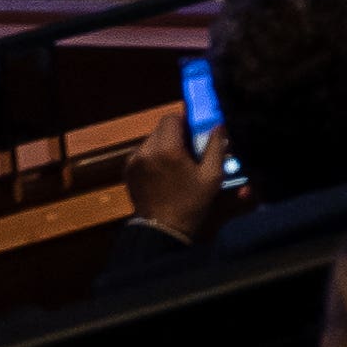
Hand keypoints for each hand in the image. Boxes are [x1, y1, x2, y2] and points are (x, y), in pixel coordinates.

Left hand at [122, 105, 233, 244]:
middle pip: (161, 128)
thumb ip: (215, 146)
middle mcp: (146, 149)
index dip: (185, 121)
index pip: (172, 117)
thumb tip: (218, 125)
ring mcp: (134, 160)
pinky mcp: (128, 170)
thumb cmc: (191, 202)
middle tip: (188, 149)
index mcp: (167, 148)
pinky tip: (162, 172)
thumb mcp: (212, 176)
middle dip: (176, 133)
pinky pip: (143, 152)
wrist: (163, 229)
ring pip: (151, 139)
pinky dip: (153, 156)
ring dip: (164, 144)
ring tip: (174, 163)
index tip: (194, 134)